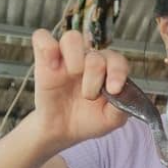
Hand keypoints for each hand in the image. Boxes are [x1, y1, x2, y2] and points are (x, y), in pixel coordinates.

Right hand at [31, 29, 129, 150]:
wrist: (62, 130)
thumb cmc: (89, 120)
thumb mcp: (110, 120)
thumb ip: (121, 109)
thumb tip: (125, 95)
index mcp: (108, 70)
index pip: (116, 59)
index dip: (117, 72)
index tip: (113, 90)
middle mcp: (89, 60)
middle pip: (95, 52)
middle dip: (94, 76)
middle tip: (88, 96)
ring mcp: (66, 58)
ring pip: (72, 37)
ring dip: (74, 58)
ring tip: (71, 76)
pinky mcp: (44, 59)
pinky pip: (42, 37)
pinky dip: (48, 47)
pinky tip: (53, 68)